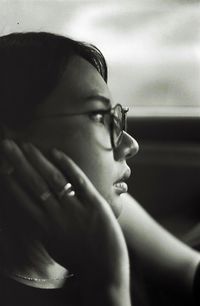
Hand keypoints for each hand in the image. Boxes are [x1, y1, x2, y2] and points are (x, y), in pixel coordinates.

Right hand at [0, 140, 128, 286]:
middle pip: (33, 183)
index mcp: (42, 226)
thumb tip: (32, 211)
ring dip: (38, 160)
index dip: (10, 179)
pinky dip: (67, 165)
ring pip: (53, 179)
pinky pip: (78, 181)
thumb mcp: (52, 244)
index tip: (2, 165)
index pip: (21, 198)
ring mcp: (75, 209)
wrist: (103, 269)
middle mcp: (55, 216)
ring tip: (27, 146)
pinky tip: (55, 152)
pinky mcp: (94, 204)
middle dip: (18, 163)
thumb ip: (41, 227)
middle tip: (8, 146)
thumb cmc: (76, 257)